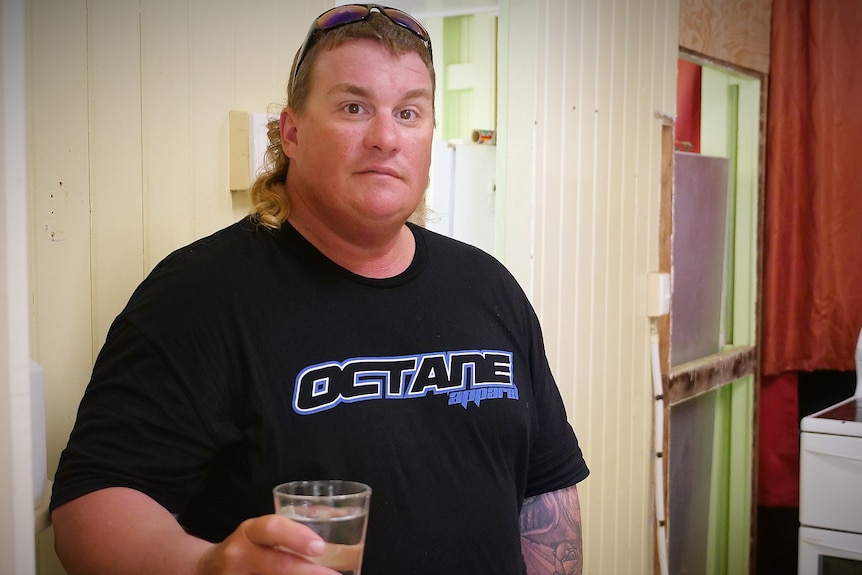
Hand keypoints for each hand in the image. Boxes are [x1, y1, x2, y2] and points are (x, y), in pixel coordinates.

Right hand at [196, 514, 337, 574]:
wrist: (204, 569)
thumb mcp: (261, 535)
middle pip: (277, 564)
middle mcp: (239, 555)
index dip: (296, 536)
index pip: (271, 529)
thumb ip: (290, 536)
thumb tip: (338, 545)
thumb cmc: (248, 549)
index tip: (320, 546)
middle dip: (309, 572)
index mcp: (250, 533)